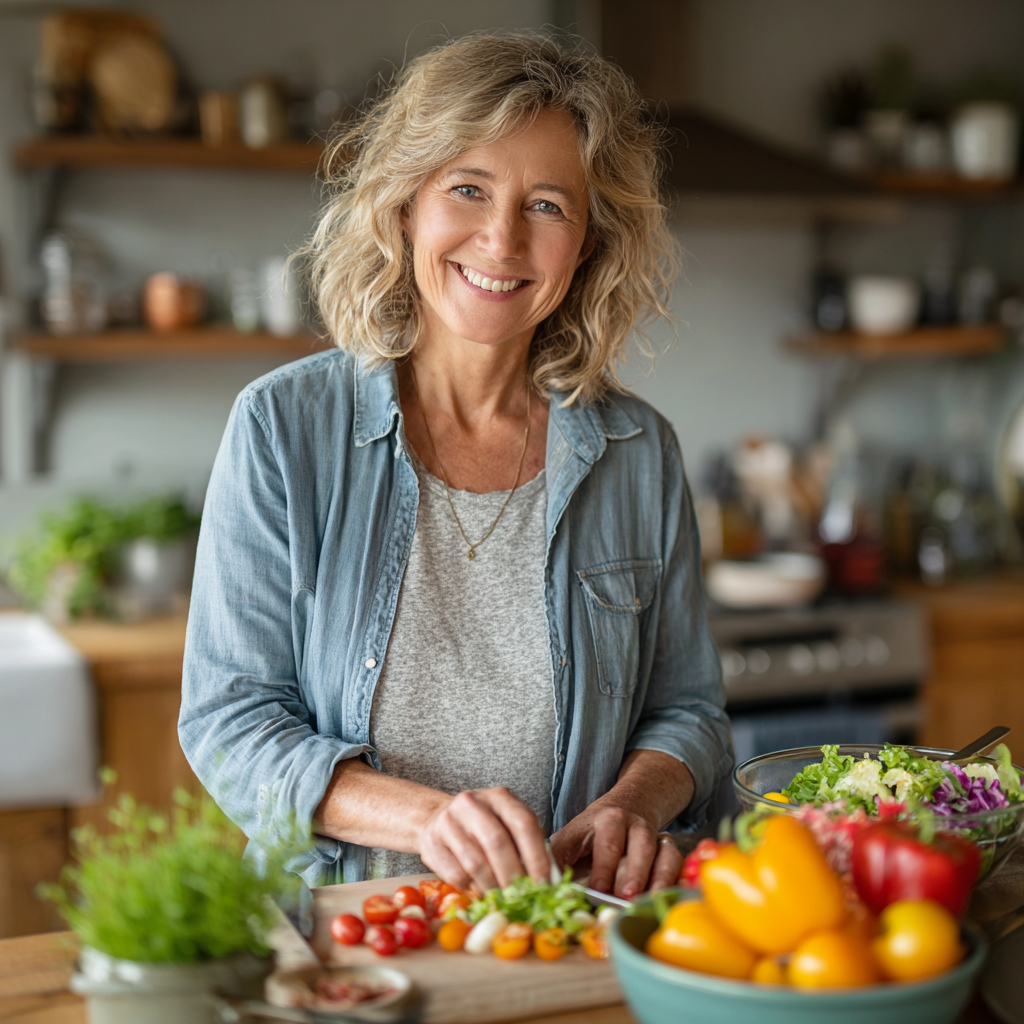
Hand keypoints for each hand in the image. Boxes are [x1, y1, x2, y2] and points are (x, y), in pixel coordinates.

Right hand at [418, 786, 550, 893]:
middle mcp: (473, 802)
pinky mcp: (432, 841)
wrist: (437, 820)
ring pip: (476, 862)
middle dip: (513, 876)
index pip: (523, 823)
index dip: (536, 856)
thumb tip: (551, 881)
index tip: (544, 884)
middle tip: (522, 898)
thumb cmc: (483, 828)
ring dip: (492, 888)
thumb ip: (528, 847)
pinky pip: (456, 874)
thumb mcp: (508, 826)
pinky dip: (472, 889)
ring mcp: (449, 820)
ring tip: (502, 899)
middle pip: (497, 843)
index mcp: (500, 796)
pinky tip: (480, 891)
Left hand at [549, 802, 682, 898]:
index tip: (598, 889)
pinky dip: (675, 878)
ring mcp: (654, 835)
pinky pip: (676, 861)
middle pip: (640, 844)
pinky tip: (668, 897)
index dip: (604, 866)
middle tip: (626, 896)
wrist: (626, 807)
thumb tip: (543, 884)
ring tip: (650, 900)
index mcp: (607, 819)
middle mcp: (634, 824)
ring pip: (662, 852)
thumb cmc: (591, 832)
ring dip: (658, 877)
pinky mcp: (669, 847)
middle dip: (634, 871)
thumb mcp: (570, 837)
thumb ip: (557, 858)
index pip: (607, 841)